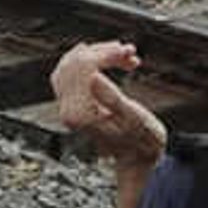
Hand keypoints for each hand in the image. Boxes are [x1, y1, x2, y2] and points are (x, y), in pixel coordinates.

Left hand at [50, 39, 170, 172]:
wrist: (136, 156)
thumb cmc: (140, 140)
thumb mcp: (133, 118)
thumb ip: (112, 97)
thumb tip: (93, 75)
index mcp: (79, 115)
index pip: (81, 70)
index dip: (104, 55)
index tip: (128, 52)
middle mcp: (67, 110)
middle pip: (74, 63)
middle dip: (101, 51)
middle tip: (130, 51)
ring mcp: (67, 106)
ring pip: (73, 64)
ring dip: (98, 54)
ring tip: (127, 53)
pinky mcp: (73, 102)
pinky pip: (75, 72)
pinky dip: (94, 61)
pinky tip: (113, 58)